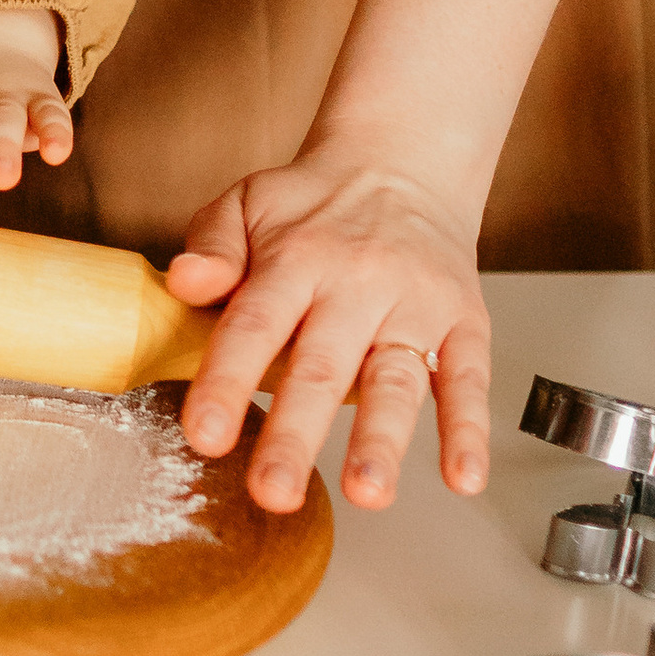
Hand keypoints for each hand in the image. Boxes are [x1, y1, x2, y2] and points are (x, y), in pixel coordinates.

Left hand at [167, 146, 492, 515]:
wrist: (405, 162)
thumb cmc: (313, 202)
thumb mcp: (247, 202)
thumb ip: (213, 243)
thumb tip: (185, 281)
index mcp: (296, 259)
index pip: (255, 325)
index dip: (227, 381)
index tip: (204, 436)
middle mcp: (358, 285)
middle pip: (322, 368)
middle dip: (296, 435)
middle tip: (272, 492)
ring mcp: (415, 306)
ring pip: (396, 381)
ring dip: (382, 441)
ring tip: (368, 492)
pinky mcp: (465, 322)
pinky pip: (469, 380)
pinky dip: (470, 430)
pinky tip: (463, 478)